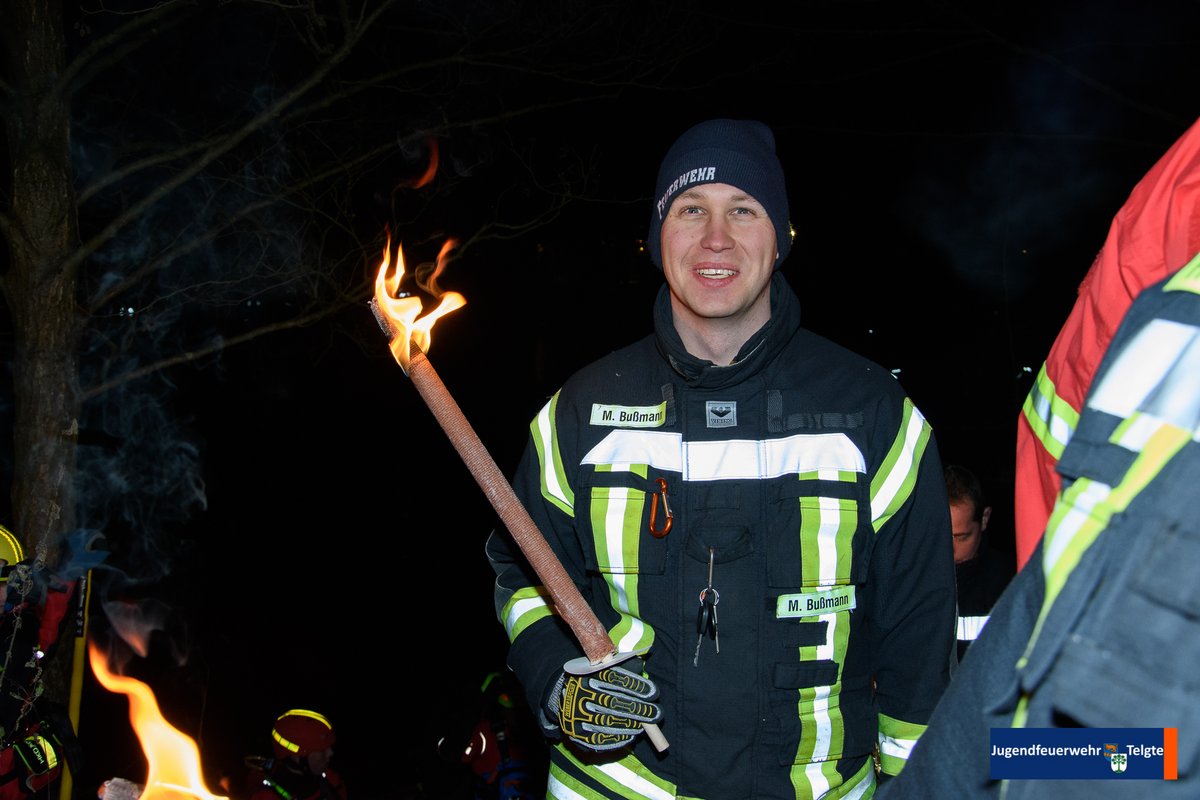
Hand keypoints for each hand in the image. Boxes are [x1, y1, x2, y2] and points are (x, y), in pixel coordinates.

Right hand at [548, 659, 662, 751]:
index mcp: (587, 674)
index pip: (615, 679)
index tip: (653, 693)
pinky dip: (619, 738)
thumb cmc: (592, 680)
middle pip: (614, 703)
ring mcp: (576, 716)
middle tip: (657, 714)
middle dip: (639, 709)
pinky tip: (630, 735)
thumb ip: (622, 666)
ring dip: (631, 725)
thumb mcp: (604, 668)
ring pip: (609, 723)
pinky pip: (601, 740)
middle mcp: (580, 694)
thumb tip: (640, 666)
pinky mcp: (577, 734)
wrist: (563, 699)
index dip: (636, 686)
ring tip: (644, 726)